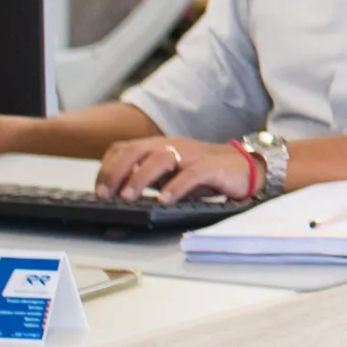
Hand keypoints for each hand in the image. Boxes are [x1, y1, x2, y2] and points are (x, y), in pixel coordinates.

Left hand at [94, 135, 257, 204]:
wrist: (246, 169)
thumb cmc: (205, 174)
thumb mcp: (170, 173)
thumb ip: (147, 177)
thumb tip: (116, 191)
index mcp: (159, 146)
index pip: (124, 149)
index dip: (107, 169)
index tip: (99, 191)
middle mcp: (173, 146)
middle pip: (136, 150)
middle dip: (116, 172)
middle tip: (106, 195)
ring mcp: (192, 155)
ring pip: (160, 158)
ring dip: (140, 178)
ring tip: (128, 197)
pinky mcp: (212, 166)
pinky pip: (191, 174)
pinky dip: (175, 187)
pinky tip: (164, 200)